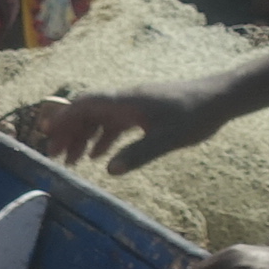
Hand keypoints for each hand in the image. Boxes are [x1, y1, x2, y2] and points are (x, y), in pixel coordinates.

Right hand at [32, 77, 231, 173]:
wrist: (222, 98)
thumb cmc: (196, 115)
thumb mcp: (168, 139)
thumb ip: (138, 154)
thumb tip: (109, 170)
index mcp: (125, 101)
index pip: (84, 105)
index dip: (63, 119)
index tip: (46, 136)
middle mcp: (125, 100)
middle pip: (86, 112)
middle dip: (67, 132)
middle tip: (53, 156)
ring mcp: (133, 105)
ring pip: (98, 118)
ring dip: (82, 137)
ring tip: (71, 161)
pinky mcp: (143, 112)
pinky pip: (113, 123)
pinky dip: (100, 138)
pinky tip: (97, 156)